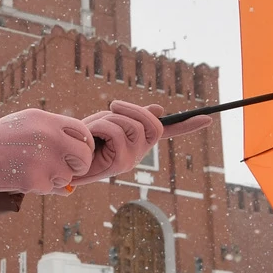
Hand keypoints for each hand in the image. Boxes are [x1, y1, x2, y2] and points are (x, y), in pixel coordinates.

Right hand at [0, 109, 94, 199]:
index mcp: (48, 121)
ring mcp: (44, 161)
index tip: (78, 153)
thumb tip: (78, 150)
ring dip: (55, 178)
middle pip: (84, 157)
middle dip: (79, 166)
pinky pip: (50, 189)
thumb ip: (54, 133)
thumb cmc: (0, 138)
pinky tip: (22, 177)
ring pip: (68, 177)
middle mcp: (50, 138)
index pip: (83, 133)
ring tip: (32, 169)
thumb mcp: (27, 123)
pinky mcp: (35, 181)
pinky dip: (40, 187)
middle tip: (67, 169)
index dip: (85, 145)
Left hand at [72, 101, 213, 186]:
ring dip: (109, 118)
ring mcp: (132, 160)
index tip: (208, 119)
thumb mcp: (108, 123)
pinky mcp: (120, 164)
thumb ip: (131, 117)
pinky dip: (99, 127)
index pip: (169, 131)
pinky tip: (90, 138)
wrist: (65, 160)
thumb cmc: (85, 141)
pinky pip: (115, 132)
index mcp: (140, 141)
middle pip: (152, 123)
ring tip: (94, 128)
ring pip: (130, 125)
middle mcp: (141, 153)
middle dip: (131, 110)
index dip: (188, 125)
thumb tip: (159, 109)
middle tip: (112, 108)